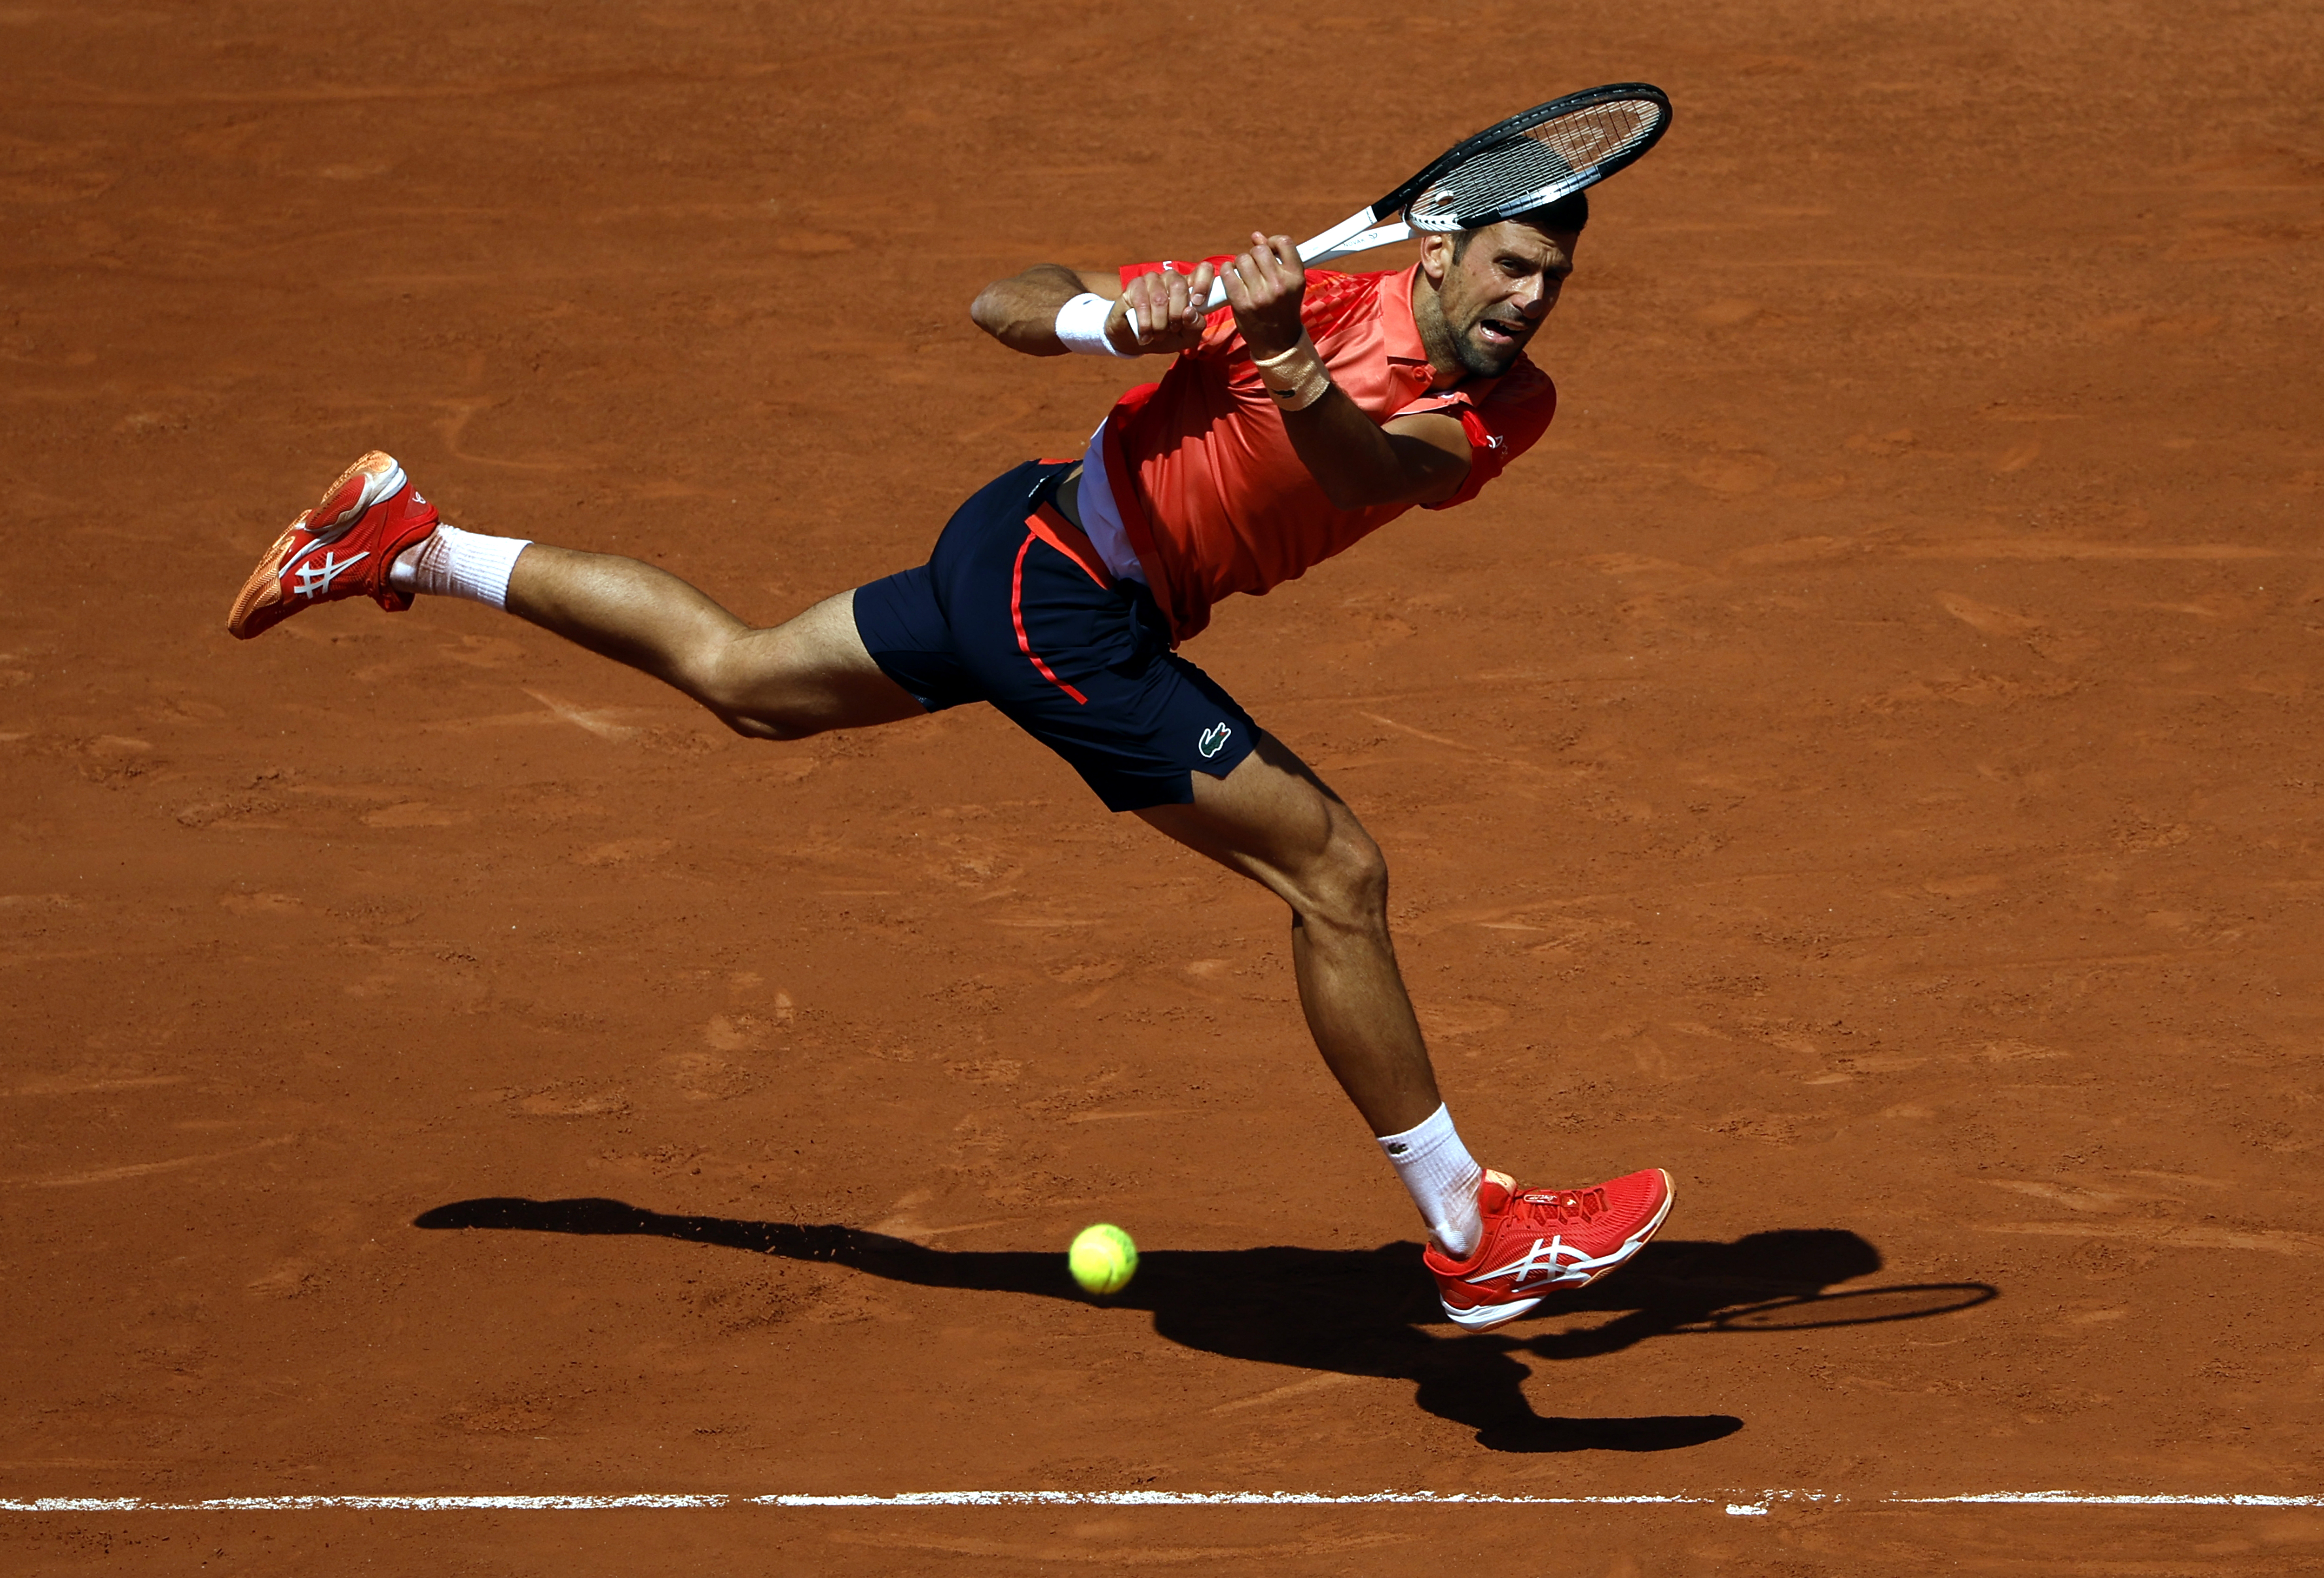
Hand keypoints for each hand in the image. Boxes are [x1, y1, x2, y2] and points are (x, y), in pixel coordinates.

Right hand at [1110, 260, 1219, 354]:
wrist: (1136, 340)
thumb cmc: (1166, 335)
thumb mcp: (1186, 337)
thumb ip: (1195, 327)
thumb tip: (1190, 313)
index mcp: (1190, 286)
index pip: (1203, 270)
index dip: (1203, 283)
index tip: (1199, 302)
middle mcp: (1171, 278)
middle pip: (1179, 285)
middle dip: (1176, 314)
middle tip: (1172, 329)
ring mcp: (1153, 279)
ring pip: (1160, 298)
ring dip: (1159, 324)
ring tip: (1157, 335)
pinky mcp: (1135, 285)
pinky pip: (1142, 303)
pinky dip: (1145, 324)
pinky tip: (1145, 335)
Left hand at [1216, 232, 1305, 358]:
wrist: (1277, 342)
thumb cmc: (1282, 309)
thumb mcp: (1289, 284)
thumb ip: (1277, 258)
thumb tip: (1256, 236)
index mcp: (1295, 277)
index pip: (1284, 242)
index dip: (1272, 241)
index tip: (1267, 249)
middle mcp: (1279, 285)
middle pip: (1259, 251)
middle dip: (1254, 255)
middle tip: (1254, 267)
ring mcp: (1260, 295)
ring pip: (1242, 259)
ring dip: (1240, 263)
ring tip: (1243, 274)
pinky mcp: (1242, 303)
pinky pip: (1228, 273)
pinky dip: (1227, 271)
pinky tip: (1231, 277)